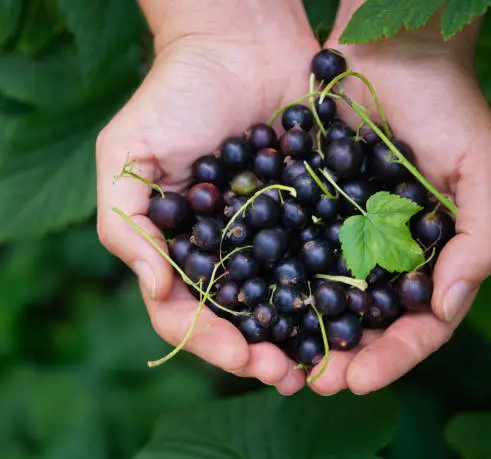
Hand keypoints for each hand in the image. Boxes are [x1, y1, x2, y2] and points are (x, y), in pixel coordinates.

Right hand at [96, 0, 317, 394]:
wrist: (239, 43)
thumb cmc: (175, 96)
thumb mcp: (128, 155)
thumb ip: (124, 221)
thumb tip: (152, 285)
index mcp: (184, 248)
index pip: (190, 313)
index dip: (214, 342)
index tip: (246, 358)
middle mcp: (230, 250)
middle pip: (243, 317)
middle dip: (264, 351)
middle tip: (292, 376)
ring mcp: (274, 232)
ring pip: (287, 295)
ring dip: (304, 332)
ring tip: (327, 361)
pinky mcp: (314, 208)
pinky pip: (324, 251)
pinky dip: (336, 284)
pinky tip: (356, 308)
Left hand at [305, 3, 490, 395]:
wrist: (391, 51)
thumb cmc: (447, 104)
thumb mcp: (481, 168)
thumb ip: (480, 240)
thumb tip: (447, 306)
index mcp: (434, 255)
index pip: (420, 323)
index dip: (394, 355)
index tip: (359, 378)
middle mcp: (389, 253)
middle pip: (368, 321)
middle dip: (345, 355)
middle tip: (315, 381)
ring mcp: (348, 232)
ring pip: (327, 295)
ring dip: (306, 330)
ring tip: (281, 359)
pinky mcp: (311, 207)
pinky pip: (294, 250)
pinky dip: (279, 280)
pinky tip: (257, 303)